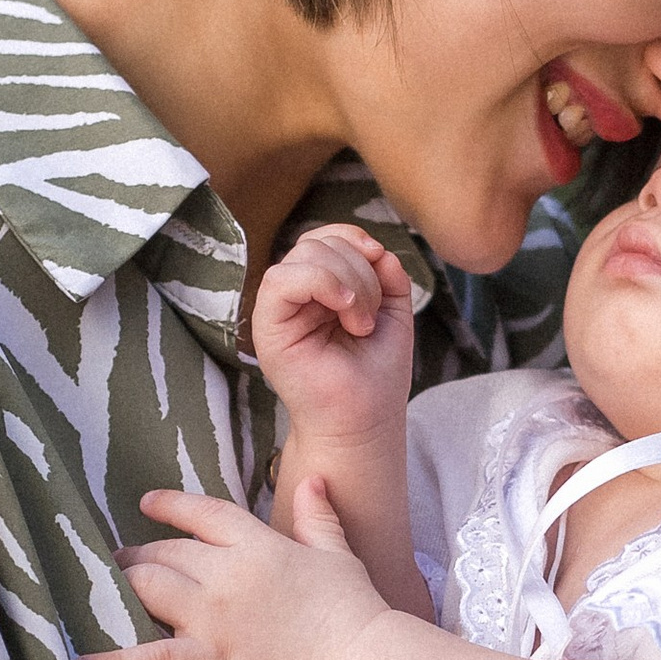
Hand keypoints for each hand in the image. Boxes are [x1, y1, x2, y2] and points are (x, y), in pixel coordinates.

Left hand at [77, 486, 390, 659]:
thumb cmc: (356, 610)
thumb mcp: (338, 552)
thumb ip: (318, 515)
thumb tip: (314, 479)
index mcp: (257, 543)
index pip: (200, 513)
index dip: (170, 506)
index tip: (147, 504)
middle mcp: (226, 573)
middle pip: (164, 553)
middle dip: (138, 557)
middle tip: (120, 564)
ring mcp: (212, 617)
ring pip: (146, 590)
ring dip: (121, 591)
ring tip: (102, 594)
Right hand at [253, 223, 415, 445]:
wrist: (364, 422)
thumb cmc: (376, 375)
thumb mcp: (394, 311)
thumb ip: (387, 273)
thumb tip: (376, 247)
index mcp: (320, 288)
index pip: (326, 237)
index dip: (355, 238)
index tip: (381, 263)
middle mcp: (296, 295)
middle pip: (318, 242)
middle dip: (359, 269)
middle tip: (371, 316)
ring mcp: (279, 310)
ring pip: (305, 255)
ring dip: (349, 282)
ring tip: (362, 324)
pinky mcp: (267, 327)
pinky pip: (282, 279)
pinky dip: (321, 282)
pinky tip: (346, 310)